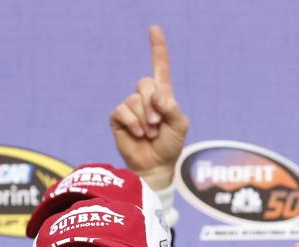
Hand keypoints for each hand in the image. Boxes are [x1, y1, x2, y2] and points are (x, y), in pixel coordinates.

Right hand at [109, 25, 188, 190]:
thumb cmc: (169, 145)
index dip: (157, 48)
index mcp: (163, 95)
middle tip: (158, 124)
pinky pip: (122, 111)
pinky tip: (138, 134)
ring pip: (134, 100)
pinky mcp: (118, 118)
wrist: (154, 165)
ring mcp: (130, 107)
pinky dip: (133, 123)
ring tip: (150, 133)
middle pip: (145, 83)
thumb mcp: (180, 125)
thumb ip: (173, 108)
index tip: (154, 29)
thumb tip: (158, 96)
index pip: (160, 67)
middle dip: (153, 104)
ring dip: (145, 119)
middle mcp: (145, 97)